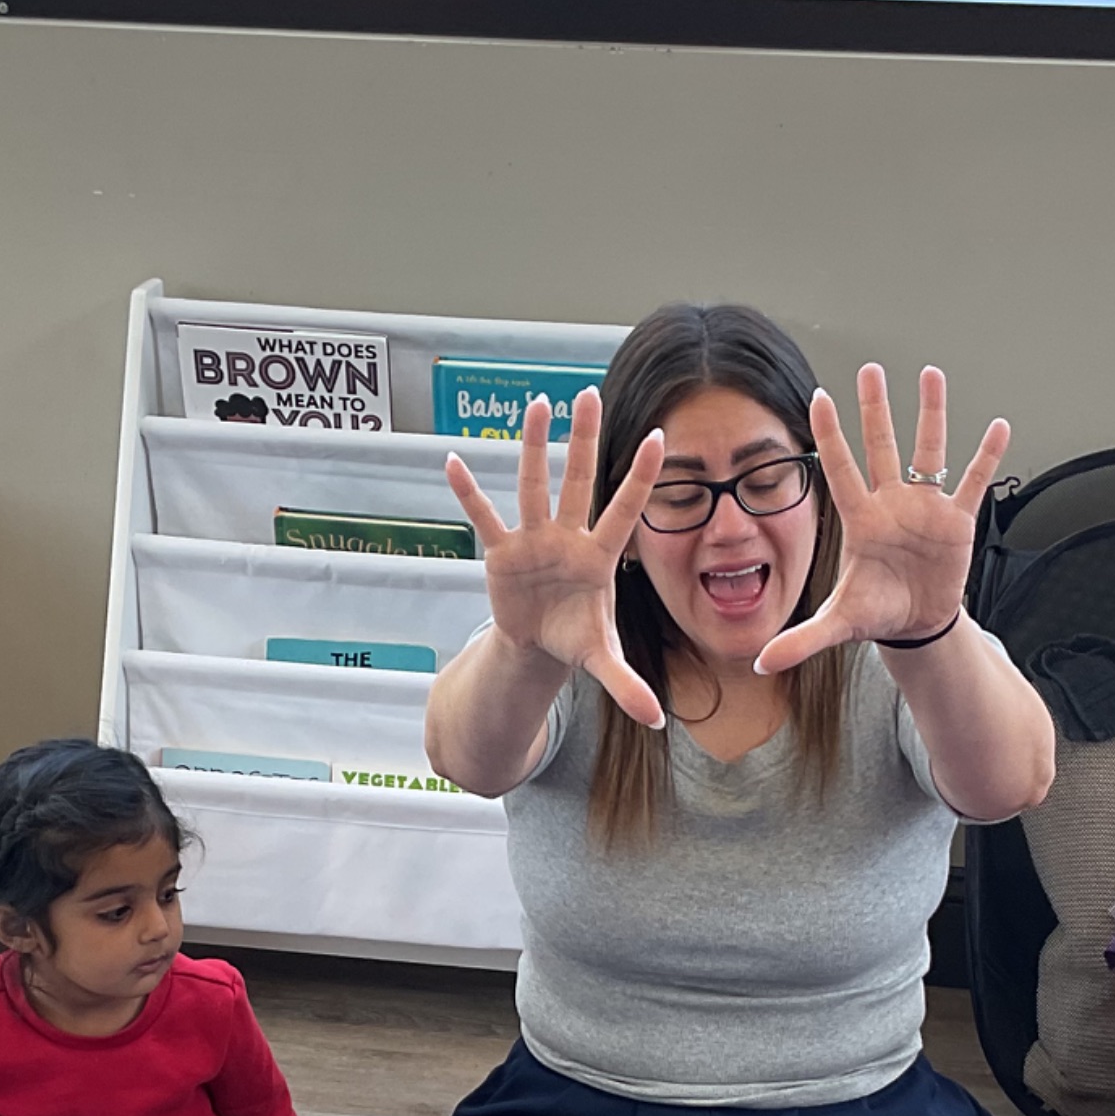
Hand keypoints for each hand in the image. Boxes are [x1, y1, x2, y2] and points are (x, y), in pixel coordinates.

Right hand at [442, 391, 667, 729]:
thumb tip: (657, 721)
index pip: (625, 510)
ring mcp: (534, 540)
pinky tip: (454, 461)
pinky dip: (468, 493)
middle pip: (578, 481)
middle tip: (589, 394)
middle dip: (583, 441)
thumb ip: (626, 686)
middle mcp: (568, 537)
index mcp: (599, 557)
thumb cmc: (576, 639)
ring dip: (532, 447)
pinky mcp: (501, 552)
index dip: (641, 477)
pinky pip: (484, 518)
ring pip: (533, 486)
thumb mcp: (600, 661)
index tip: (661, 437)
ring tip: (535, 404)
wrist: (540, 643)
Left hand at [753, 363, 1011, 680]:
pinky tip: (998, 427)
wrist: (915, 624)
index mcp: (861, 520)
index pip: (840, 468)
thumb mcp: (838, 625)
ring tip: (931, 374)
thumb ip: (802, 639)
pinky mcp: (957, 521)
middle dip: (876, 409)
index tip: (820, 397)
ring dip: (931, 414)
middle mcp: (892, 504)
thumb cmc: (875, 613)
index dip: (830, 435)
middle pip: (882, 446)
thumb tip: (761, 662)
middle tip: (871, 370)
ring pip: (929, 451)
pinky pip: (974, 482)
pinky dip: (986, 456)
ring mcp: (925, 507)